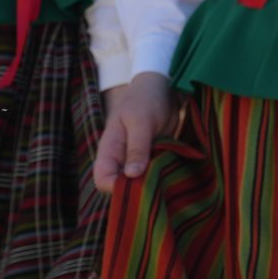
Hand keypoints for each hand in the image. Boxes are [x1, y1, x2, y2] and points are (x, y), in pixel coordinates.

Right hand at [94, 72, 175, 191]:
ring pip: (140, 182)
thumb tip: (132, 175)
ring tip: (168, 180)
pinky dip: (163, 176)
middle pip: (122, 186)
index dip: (116, 188)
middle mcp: (121, 159)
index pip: (103, 180)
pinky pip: (155, 173)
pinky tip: (174, 174)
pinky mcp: (153, 158)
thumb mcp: (140, 123)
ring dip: (153, 184)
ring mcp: (138, 159)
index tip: (139, 186)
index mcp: (109, 151)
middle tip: (159, 185)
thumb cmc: (144, 101)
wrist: (160, 89)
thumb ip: (136, 148)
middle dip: (138, 190)